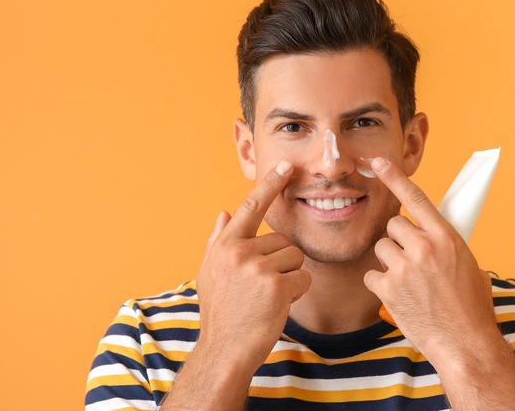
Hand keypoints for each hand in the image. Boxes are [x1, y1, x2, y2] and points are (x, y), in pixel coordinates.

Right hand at [196, 160, 310, 371]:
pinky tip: (278, 305)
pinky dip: (297, 293)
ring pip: (296, 259)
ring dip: (290, 278)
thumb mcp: (210, 273)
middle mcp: (239, 250)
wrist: (224, 350)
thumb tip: (224, 212)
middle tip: (261, 288)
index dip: (271, 184)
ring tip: (267, 297)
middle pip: (284, 241)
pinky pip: (303, 278)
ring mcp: (258, 267)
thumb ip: (217, 241)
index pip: (251, 206)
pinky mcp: (276, 285)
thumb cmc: (220, 312)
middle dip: (281, 263)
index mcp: (225, 244)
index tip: (287, 165)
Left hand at [363, 157, 497, 359]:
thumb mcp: (469, 265)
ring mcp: (404, 268)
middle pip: (393, 225)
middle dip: (398, 239)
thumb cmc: (472, 308)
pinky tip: (398, 296)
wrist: (466, 344)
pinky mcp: (388, 289)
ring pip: (380, 248)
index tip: (377, 163)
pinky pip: (371, 275)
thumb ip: (445, 245)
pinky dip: (380, 285)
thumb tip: (431, 237)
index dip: (394, 177)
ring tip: (408, 281)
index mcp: (446, 238)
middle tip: (410, 259)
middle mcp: (424, 248)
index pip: (416, 198)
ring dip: (389, 261)